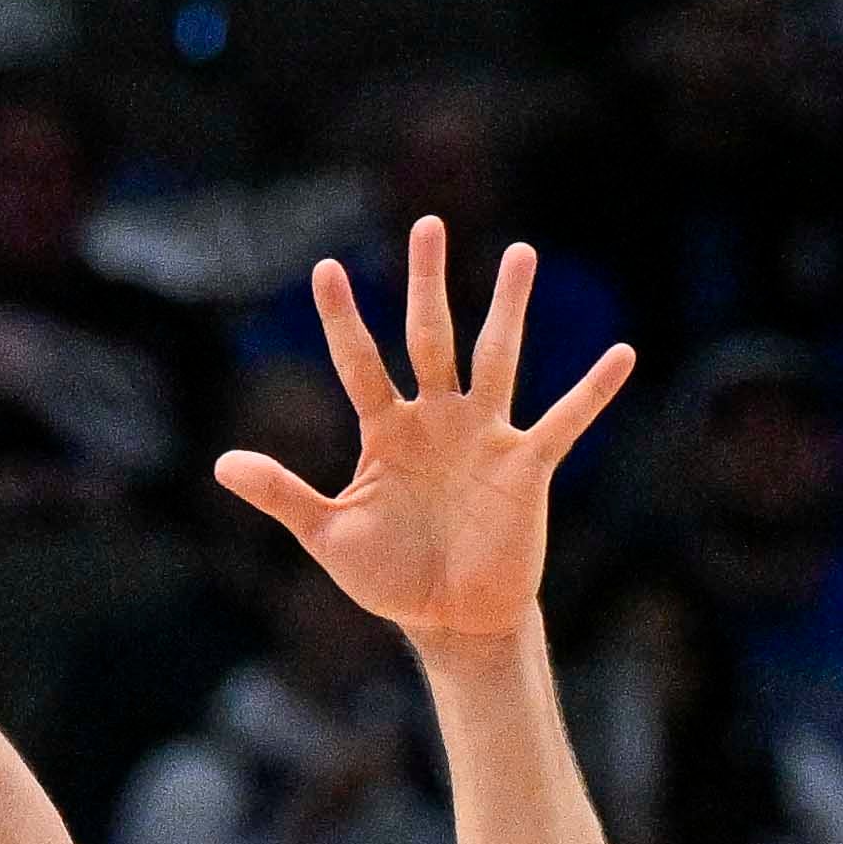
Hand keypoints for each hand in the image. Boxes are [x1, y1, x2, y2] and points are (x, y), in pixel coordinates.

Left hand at [213, 225, 635, 653]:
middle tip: (427, 221)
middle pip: (429, 336)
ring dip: (508, 308)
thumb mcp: (329, 535)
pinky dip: (592, 391)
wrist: (452, 622)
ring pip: (495, 358)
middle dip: (426, 281)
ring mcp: (484, 436)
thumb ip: (282, 494)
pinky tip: (622, 354)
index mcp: (387, 430)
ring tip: (520, 253)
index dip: (342, 319)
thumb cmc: (392, 577)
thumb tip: (220, 462)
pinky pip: (562, 421)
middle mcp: (436, 419)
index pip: (360, 362)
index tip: (324, 268)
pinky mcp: (526, 466)